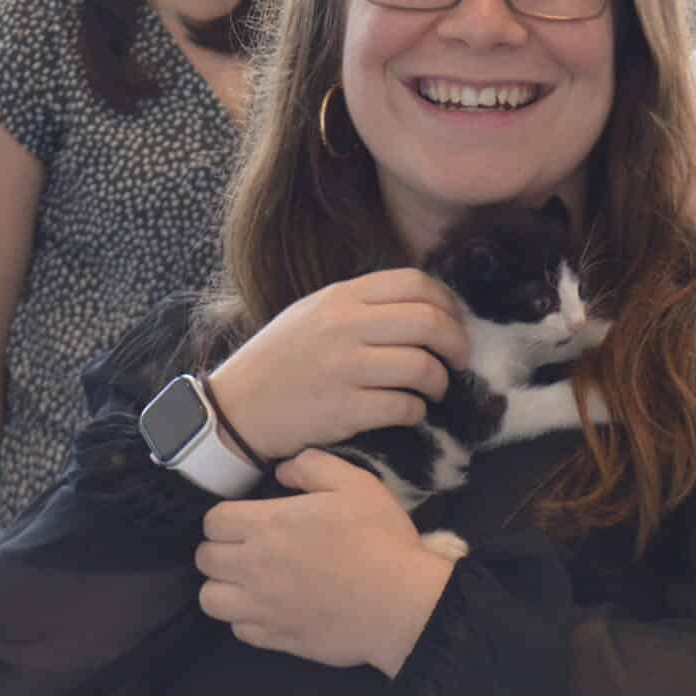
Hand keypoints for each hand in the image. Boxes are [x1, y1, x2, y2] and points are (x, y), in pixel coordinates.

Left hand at [196, 449, 455, 676]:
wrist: (403, 605)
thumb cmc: (381, 539)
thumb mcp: (355, 483)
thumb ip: (311, 467)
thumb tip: (281, 472)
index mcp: (269, 525)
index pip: (213, 521)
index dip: (226, 517)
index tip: (248, 520)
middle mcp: (255, 567)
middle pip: (205, 558)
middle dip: (221, 549)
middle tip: (248, 548)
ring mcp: (263, 607)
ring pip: (210, 599)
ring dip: (224, 587)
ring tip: (249, 581)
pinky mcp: (277, 638)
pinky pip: (239, 630)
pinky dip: (247, 618)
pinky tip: (270, 608)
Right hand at [205, 270, 469, 462]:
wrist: (236, 408)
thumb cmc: (280, 361)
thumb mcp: (313, 314)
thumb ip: (361, 304)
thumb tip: (424, 306)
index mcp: (340, 296)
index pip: (415, 283)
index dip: (448, 304)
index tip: (454, 323)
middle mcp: (344, 326)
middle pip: (429, 322)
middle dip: (457, 343)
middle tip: (459, 360)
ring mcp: (344, 368)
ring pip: (423, 367)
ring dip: (440, 382)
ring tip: (434, 390)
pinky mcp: (345, 409)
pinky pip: (404, 406)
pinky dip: (416, 411)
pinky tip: (408, 411)